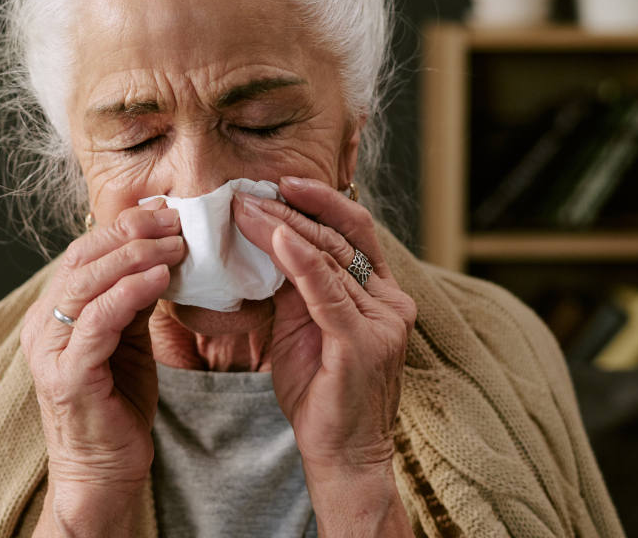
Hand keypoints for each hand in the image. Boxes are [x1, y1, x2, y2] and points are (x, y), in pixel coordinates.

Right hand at [20, 199, 184, 534]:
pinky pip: (96, 323)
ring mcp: (51, 351)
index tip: (165, 213)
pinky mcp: (68, 377)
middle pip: (82, 258)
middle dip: (131, 233)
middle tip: (175, 221)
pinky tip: (160, 278)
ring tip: (175, 244)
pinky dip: (128, 293)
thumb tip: (159, 254)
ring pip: (86, 283)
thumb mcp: (129, 338)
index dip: (123, 226)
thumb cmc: (116, 404)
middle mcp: (43, 325)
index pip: (84, 251)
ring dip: (135, 256)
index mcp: (53, 312)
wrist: (103, 470)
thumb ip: (135, 298)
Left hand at [233, 176, 416, 535]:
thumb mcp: (305, 328)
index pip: (354, 232)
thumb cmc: (323, 393)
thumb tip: (266, 243)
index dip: (322, 202)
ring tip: (245, 209)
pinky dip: (301, 261)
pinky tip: (277, 239)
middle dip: (292, 210)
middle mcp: (391, 303)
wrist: (343, 456)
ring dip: (283, 229)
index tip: (282, 181)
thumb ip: (296, 286)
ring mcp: (383, 323)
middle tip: (248, 191)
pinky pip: (329, 293)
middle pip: (340, 239)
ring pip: (330, 259)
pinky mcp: (363, 344)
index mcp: (382, 295)